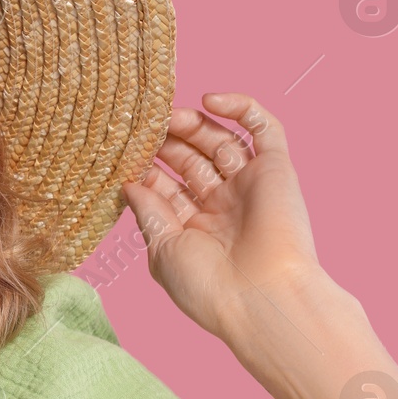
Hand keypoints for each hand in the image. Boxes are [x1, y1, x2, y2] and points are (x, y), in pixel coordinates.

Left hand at [120, 92, 328, 341]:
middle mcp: (223, 204)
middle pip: (191, 158)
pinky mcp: (277, 169)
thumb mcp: (163, 248)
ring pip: (220, 140)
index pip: (166, 185)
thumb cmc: (207, 287)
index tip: (121, 151)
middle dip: (166, 140)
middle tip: (143, 124)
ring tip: (168, 115)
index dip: (146, 165)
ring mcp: (249, 185)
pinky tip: (210, 100)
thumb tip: (130, 183)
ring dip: (193, 123)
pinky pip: (264, 128)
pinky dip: (241, 107)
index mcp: (194, 228)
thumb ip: (148, 212)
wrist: (261, 298)